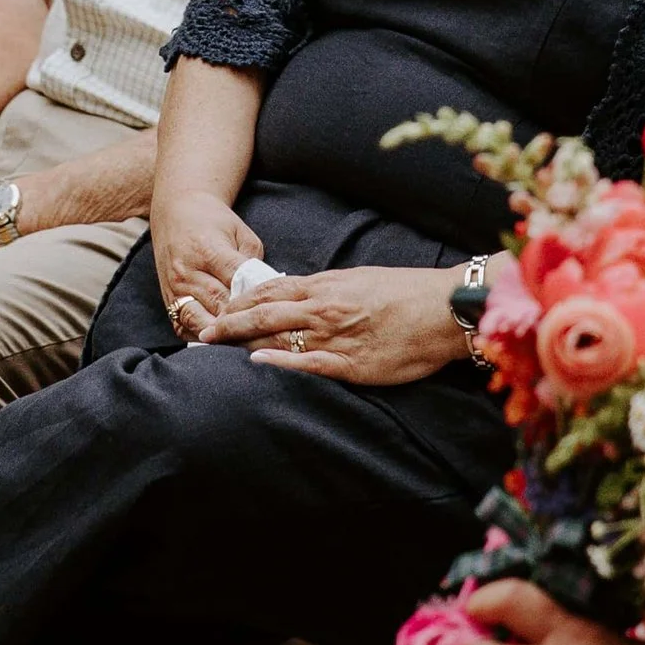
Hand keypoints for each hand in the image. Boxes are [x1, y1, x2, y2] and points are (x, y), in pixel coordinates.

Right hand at [154, 188, 263, 336]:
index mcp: (208, 249)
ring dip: (221, 337)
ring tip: (244, 349)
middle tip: (268, 341)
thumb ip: (253, 262)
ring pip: (198, 321)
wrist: (175, 213)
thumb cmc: (214, 222)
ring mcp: (175, 287)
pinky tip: (221, 346)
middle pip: (218, 304)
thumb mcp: (240, 232)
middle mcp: (187, 271)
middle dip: (242, 324)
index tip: (274, 315)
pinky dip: (201, 338)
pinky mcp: (167, 300)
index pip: (235, 280)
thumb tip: (266, 293)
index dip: (254, 300)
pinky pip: (183, 326)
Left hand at [204, 264, 464, 383]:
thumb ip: (328, 289)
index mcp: (326, 286)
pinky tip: (254, 364)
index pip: (270, 292)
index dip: (239, 302)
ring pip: (278, 337)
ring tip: (214, 351)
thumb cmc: (406, 292)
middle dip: (228, 324)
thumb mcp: (360, 280)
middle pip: (263, 314)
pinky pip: (307, 363)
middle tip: (201, 333)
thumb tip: (303, 295)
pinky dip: (278, 363)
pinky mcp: (350, 363)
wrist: (443, 310)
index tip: (217, 310)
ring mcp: (335, 336)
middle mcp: (323, 308)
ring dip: (243, 344)